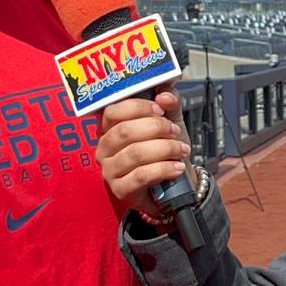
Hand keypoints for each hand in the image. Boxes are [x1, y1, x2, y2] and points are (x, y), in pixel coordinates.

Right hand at [97, 84, 192, 218]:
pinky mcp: (120, 190)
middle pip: (125, 131)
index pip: (112, 112)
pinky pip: (141, 176)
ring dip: (164, 149)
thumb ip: (169, 104)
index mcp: (110, 128)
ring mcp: (110, 171)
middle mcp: (104, 149)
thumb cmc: (164, 152)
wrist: (174, 185)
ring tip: (181, 150)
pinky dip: (164, 169)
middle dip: (156, 128)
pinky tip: (177, 167)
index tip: (160, 109)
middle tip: (174, 131)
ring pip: (135, 153)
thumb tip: (165, 95)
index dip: (137, 107)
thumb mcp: (169, 122)